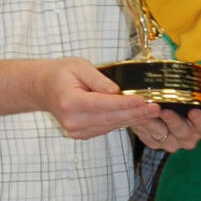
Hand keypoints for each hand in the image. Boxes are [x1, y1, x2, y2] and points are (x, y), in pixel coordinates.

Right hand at [33, 58, 161, 139]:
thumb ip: (99, 79)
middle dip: (136, 113)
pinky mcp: (81, 134)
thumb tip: (118, 92)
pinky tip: (136, 116)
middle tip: (157, 108)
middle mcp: (73, 121)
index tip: (145, 101)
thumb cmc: (61, 73)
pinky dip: (122, 122)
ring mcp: (76, 131)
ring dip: (133, 119)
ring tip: (152, 112)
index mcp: (70, 102)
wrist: (43, 88)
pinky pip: (106, 128)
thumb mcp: (79, 66)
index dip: (127, 104)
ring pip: (111, 126)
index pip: (104, 104)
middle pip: (111, 118)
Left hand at [130, 77, 200, 151]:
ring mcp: (171, 141)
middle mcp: (188, 136)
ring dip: (156, 125)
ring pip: (165, 137)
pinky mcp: (154, 142)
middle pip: (185, 134)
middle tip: (166, 111)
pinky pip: (149, 137)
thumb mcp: (198, 84)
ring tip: (150, 112)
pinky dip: (144, 127)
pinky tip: (141, 116)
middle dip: (175, 122)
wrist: (161, 91)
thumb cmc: (184, 89)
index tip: (193, 111)